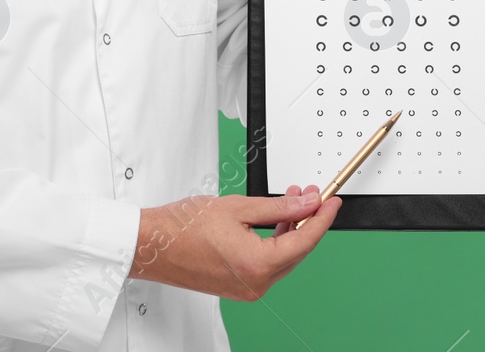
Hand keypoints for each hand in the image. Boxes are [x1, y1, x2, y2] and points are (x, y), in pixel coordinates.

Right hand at [130, 187, 340, 300]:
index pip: (305, 241)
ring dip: (291, 232)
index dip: (323, 219)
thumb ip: (279, 207)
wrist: (152, 244)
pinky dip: (275, 243)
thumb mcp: (238, 207)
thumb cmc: (183, 226)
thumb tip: (307, 203)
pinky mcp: (238, 286)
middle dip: (307, 223)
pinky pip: (267, 264)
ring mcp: (247, 289)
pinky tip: (275, 223)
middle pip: (297, 252)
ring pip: (283, 258)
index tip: (332, 202)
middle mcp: (255, 284)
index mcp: (257, 265)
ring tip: (292, 202)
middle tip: (312, 196)